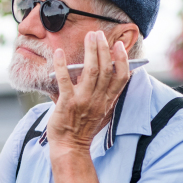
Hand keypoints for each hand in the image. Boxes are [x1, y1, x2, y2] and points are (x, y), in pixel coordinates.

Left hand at [47, 31, 129, 152]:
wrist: (70, 147)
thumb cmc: (82, 127)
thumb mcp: (98, 109)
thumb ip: (101, 91)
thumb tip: (98, 69)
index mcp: (107, 100)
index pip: (121, 78)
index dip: (122, 60)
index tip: (119, 45)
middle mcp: (98, 99)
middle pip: (106, 69)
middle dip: (104, 49)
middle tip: (99, 34)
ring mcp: (83, 101)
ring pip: (91, 71)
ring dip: (90, 51)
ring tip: (89, 37)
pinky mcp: (67, 103)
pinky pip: (65, 80)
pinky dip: (62, 65)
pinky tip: (60, 52)